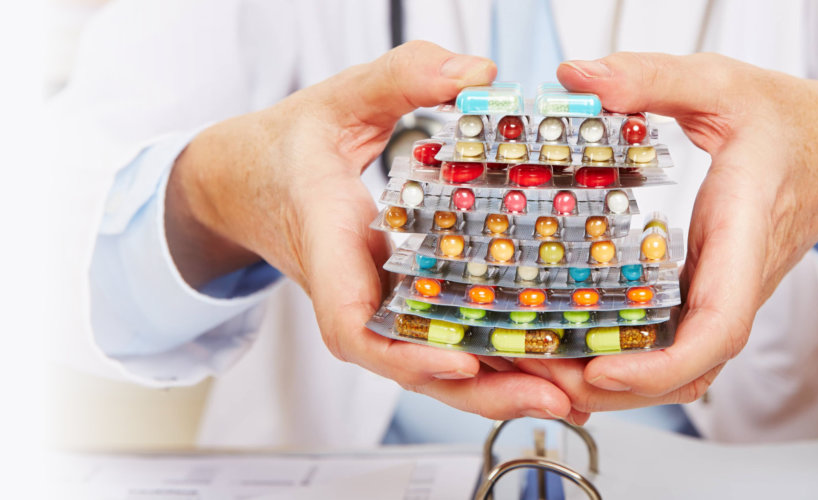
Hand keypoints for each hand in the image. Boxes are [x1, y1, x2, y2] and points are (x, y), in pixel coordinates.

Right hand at [163, 42, 580, 421]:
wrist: (245, 184)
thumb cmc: (286, 149)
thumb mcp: (338, 100)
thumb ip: (401, 77)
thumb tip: (476, 75)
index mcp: (329, 248)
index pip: (353, 321)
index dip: (406, 353)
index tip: (459, 359)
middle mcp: (355, 294)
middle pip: (414, 365)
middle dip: (483, 389)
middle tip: (555, 396)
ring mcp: (381, 307)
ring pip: (438, 367)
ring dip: (502, 387)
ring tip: (572, 395)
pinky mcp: (403, 307)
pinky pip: (449, 345)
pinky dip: (499, 363)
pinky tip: (555, 370)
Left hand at [517, 53, 817, 413]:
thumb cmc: (790, 125)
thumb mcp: (722, 84)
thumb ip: (653, 77)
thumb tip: (580, 76)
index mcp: (744, 237)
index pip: (719, 325)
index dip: (663, 363)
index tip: (606, 368)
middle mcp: (734, 283)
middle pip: (688, 371)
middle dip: (616, 389)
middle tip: (539, 368)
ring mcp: (721, 298)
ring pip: (678, 374)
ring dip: (613, 386)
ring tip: (541, 364)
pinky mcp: (706, 298)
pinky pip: (670, 350)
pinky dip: (623, 366)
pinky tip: (568, 349)